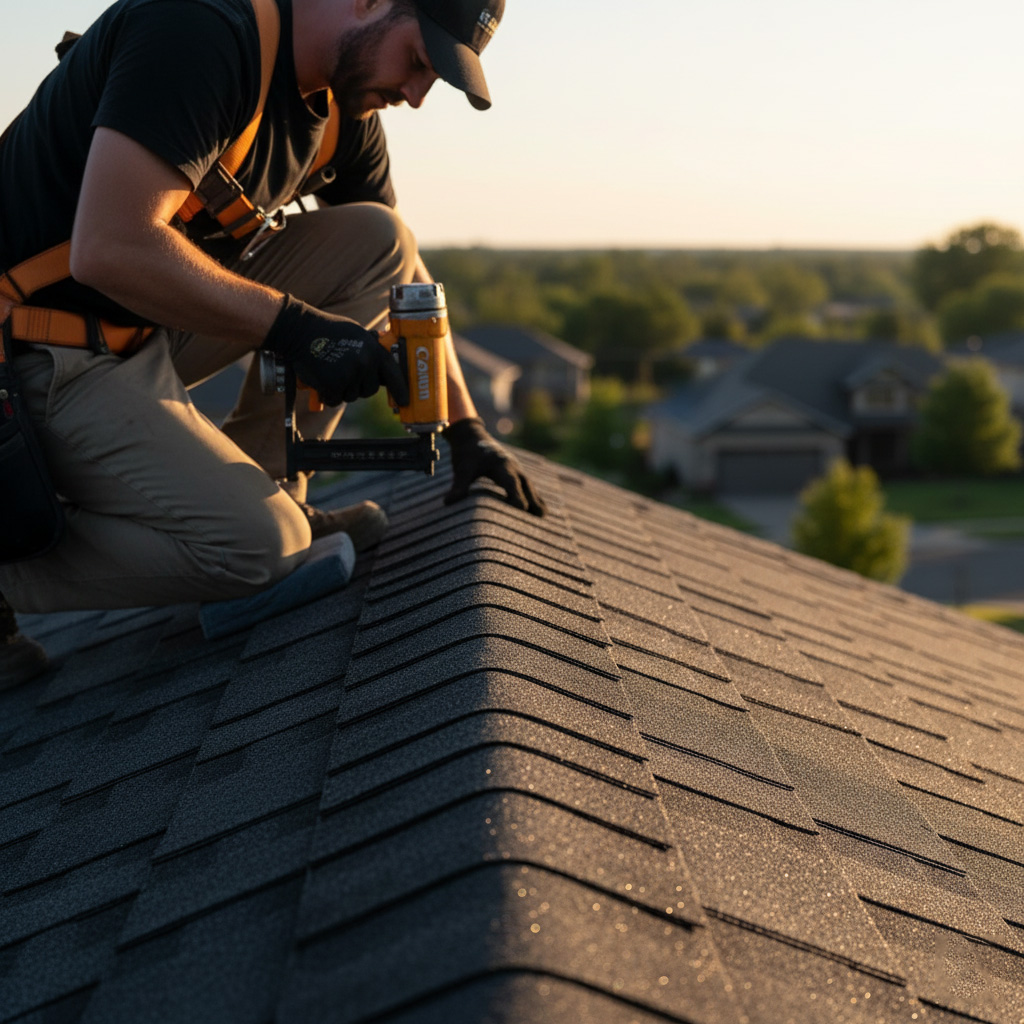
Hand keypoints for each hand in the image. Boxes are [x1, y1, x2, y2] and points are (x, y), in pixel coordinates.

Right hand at [264, 294, 408, 407]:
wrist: (300, 330)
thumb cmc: (327, 331)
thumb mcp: (357, 334)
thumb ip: (371, 351)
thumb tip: (384, 367)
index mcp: (374, 349)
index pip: (393, 373)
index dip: (400, 389)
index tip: (405, 402)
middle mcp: (365, 362)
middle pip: (370, 390)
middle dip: (358, 386)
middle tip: (343, 373)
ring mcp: (350, 374)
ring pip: (351, 396)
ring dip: (341, 390)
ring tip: (330, 371)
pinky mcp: (333, 384)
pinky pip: (335, 400)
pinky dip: (327, 395)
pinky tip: (321, 379)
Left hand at [442, 417, 546, 515]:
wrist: (471, 436)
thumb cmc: (466, 454)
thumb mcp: (462, 469)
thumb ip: (458, 486)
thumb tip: (447, 502)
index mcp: (501, 465)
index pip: (511, 482)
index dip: (517, 495)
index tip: (522, 509)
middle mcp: (512, 466)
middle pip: (525, 485)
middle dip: (532, 500)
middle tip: (540, 518)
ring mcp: (516, 468)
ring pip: (529, 485)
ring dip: (536, 499)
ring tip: (543, 517)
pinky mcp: (515, 471)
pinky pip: (527, 485)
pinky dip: (533, 495)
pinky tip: (539, 509)